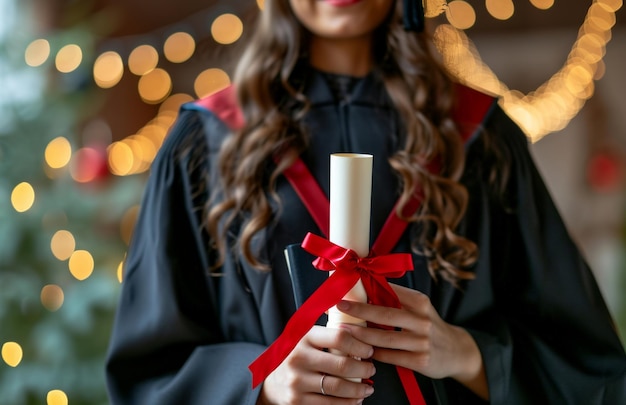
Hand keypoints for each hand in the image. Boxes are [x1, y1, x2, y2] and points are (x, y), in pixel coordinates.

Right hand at [258, 325, 375, 404]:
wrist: (271, 380)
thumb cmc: (296, 355)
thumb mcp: (305, 336)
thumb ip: (327, 328)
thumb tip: (353, 308)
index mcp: (304, 337)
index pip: (339, 337)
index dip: (360, 344)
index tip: (369, 350)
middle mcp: (299, 358)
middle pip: (342, 365)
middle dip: (364, 368)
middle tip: (371, 368)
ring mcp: (297, 381)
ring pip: (338, 388)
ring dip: (359, 389)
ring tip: (368, 387)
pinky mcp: (297, 401)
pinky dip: (348, 404)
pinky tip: (356, 400)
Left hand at [335, 283, 487, 399]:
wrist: (457, 351)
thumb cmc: (429, 326)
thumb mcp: (420, 308)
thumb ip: (397, 300)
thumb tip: (364, 291)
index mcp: (420, 301)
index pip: (391, 291)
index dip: (368, 289)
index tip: (349, 286)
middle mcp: (422, 320)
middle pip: (385, 314)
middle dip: (360, 310)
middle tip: (340, 305)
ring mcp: (422, 341)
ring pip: (384, 338)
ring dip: (361, 334)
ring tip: (343, 330)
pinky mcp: (421, 361)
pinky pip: (390, 356)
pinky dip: (373, 353)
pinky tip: (360, 350)